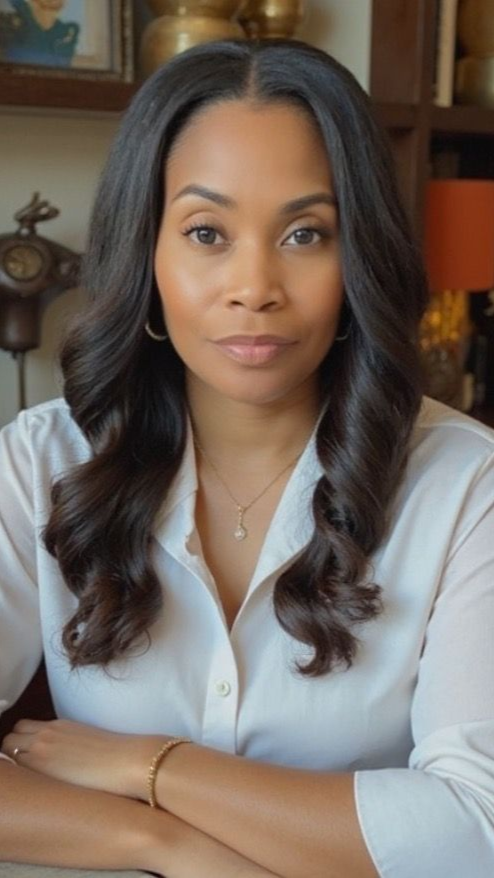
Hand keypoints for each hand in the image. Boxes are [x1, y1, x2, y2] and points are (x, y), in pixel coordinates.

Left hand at [1, 718, 165, 799]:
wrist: (128, 761)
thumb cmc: (116, 756)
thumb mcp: (87, 740)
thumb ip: (68, 743)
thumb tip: (61, 757)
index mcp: (58, 725)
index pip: (23, 727)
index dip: (22, 742)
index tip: (28, 756)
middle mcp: (46, 734)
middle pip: (11, 737)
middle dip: (12, 751)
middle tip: (25, 769)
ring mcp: (42, 750)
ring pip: (8, 749)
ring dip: (13, 761)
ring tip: (27, 779)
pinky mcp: (42, 768)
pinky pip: (14, 766)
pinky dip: (17, 773)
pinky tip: (31, 786)